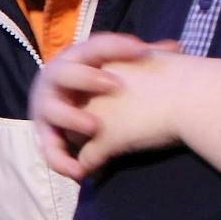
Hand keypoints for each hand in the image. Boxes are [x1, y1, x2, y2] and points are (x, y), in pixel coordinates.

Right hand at [30, 32, 182, 179]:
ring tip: (96, 127)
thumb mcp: (119, 68)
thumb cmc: (98, 83)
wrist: (67, 102)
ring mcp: (48, 106)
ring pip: (53, 110)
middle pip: (66, 72)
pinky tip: (81, 172)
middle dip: (88, 78)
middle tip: (116, 86)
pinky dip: (62, 160)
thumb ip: (143, 58)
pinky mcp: (46, 134)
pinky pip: (50, 148)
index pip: (96, 47)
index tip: (143, 52)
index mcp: (77, 58)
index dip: (117, 47)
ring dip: (73, 117)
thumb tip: (175, 47)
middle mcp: (56, 79)